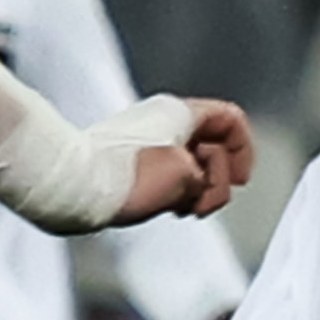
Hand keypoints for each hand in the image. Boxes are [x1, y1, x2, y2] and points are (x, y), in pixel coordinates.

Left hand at [121, 99, 257, 226]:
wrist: (76, 187)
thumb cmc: (124, 178)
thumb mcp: (187, 178)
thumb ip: (209, 179)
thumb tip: (200, 185)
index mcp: (181, 112)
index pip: (231, 119)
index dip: (243, 151)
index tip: (239, 179)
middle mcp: (165, 120)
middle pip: (213, 146)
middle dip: (218, 179)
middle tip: (205, 200)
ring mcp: (149, 140)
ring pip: (193, 164)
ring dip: (198, 190)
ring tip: (184, 207)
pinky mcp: (135, 160)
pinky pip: (171, 173)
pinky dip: (178, 192)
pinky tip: (169, 207)